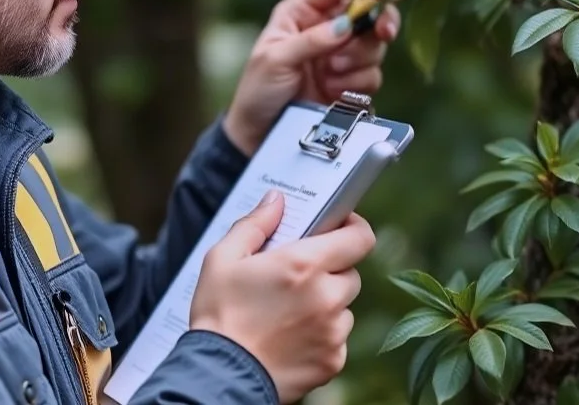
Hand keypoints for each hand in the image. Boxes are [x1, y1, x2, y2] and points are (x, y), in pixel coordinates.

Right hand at [189, 191, 375, 402]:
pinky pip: (338, 338)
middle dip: (330, 268)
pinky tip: (292, 335)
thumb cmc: (218, 315)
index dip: (353, 227)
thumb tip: (277, 201)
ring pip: (344, 306)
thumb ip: (255, 224)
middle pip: (350, 271)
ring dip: (327, 303)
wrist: (218, 377)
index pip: (360, 237)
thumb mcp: (223, 258)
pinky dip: (323, 334)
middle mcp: (326, 297)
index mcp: (303, 265)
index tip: (340, 226)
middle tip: (299, 274)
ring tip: (290, 309)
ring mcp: (333, 333)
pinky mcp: (333, 362)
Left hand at [224, 0, 399, 155]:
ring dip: (359, 60)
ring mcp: (339, 57)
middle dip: (378, 22)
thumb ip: (311, 40)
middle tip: (384, 33)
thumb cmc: (258, 91)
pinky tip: (332, 93)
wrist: (259, 135)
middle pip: (367, 11)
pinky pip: (372, 76)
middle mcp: (324, 30)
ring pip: (374, 45)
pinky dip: (356, 84)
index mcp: (301, 13)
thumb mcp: (275, 60)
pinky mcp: (350, 84)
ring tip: (329, 75)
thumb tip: (346, 25)